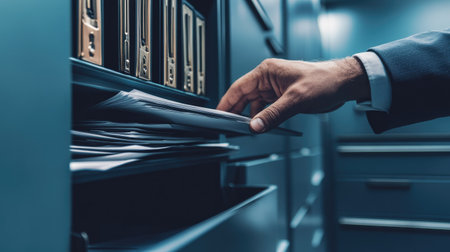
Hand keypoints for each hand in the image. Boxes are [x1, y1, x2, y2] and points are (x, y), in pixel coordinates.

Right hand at [217, 57, 369, 132]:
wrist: (343, 84)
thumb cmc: (324, 80)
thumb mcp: (296, 99)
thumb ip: (273, 115)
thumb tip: (255, 126)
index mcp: (267, 72)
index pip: (239, 88)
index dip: (227, 102)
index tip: (219, 114)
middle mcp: (268, 79)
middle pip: (244, 97)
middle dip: (236, 112)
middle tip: (228, 126)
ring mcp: (275, 89)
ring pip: (254, 105)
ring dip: (251, 117)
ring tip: (245, 129)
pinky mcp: (282, 98)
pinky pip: (266, 110)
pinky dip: (263, 119)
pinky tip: (262, 126)